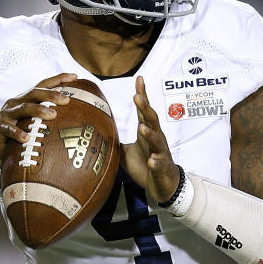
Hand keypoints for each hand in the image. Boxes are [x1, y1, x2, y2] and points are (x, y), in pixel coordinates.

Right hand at [0, 73, 76, 165]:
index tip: (75, 76)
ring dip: (38, 110)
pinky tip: (26, 138)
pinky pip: (9, 129)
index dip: (58, 79)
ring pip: (24, 108)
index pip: (43, 85)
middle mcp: (16, 102)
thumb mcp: (31, 123)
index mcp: (25, 99)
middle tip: (67, 100)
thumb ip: (45, 119)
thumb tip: (73, 121)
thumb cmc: (16, 135)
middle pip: (34, 93)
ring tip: (52, 115)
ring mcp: (7, 113)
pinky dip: (18, 132)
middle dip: (51, 94)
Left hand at [121, 76, 180, 202]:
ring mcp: (160, 152)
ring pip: (156, 140)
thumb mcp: (126, 152)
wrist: (163, 184)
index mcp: (147, 132)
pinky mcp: (162, 168)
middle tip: (137, 96)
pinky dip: (155, 162)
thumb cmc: (146, 165)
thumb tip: (99, 131)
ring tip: (142, 128)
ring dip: (149, 134)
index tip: (139, 79)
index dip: (142, 95)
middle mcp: (155, 139)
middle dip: (145, 108)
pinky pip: (159, 164)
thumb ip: (116, 140)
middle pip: (151, 120)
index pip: (144, 110)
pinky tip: (152, 160)